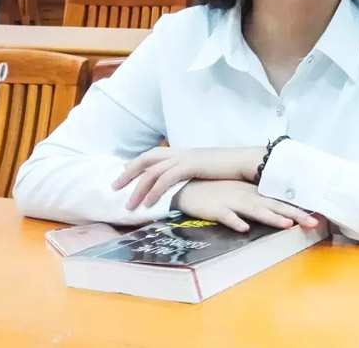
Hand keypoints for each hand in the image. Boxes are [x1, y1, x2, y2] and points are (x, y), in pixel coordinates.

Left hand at [112, 146, 266, 210]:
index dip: (135, 164)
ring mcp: (185, 157)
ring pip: (152, 171)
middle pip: (146, 159)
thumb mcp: (205, 169)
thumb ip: (191, 173)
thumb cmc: (228, 168)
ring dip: (138, 188)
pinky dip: (154, 191)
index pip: (152, 155)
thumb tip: (181, 182)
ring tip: (129, 206)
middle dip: (128, 173)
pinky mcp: (191, 165)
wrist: (245, 161)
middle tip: (114, 187)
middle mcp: (180, 152)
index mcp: (182, 152)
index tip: (122, 176)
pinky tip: (148, 204)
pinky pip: (166, 178)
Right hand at [171, 180, 318, 232]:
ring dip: (270, 217)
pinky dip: (235, 221)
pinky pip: (226, 216)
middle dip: (294, 214)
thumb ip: (256, 202)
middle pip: (273, 206)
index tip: (317, 216)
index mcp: (253, 193)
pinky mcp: (216, 209)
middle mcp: (247, 196)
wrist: (189, 186)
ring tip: (286, 225)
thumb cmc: (217, 191)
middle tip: (314, 223)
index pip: (279, 201)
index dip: (298, 209)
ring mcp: (232, 202)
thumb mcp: (239, 194)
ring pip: (254, 210)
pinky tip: (243, 228)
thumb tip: (277, 212)